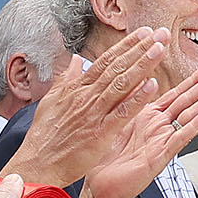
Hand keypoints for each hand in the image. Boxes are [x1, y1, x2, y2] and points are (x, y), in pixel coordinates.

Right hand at [0, 30, 170, 188]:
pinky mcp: (100, 132)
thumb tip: (76, 61)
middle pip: (118, 67)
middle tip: (159, 34)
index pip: (106, 61)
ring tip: (158, 49)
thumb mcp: (51, 101)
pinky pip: (122, 112)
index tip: (143, 33)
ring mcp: (94, 113)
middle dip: (140, 48)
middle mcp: (87, 96)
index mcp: (77, 89)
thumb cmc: (44, 137)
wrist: (38, 163)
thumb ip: (66, 79)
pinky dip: (137, 98)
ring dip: (142, 65)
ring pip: (122, 84)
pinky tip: (151, 85)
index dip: (126, 45)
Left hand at [79, 63, 197, 197]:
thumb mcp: (118, 121)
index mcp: (150, 117)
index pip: (177, 93)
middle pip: (189, 101)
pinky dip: (194, 126)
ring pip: (189, 116)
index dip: (195, 79)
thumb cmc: (108, 159)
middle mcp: (159, 128)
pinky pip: (179, 139)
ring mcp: (162, 141)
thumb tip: (136, 79)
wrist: (100, 188)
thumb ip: (130, 101)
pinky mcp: (159, 157)